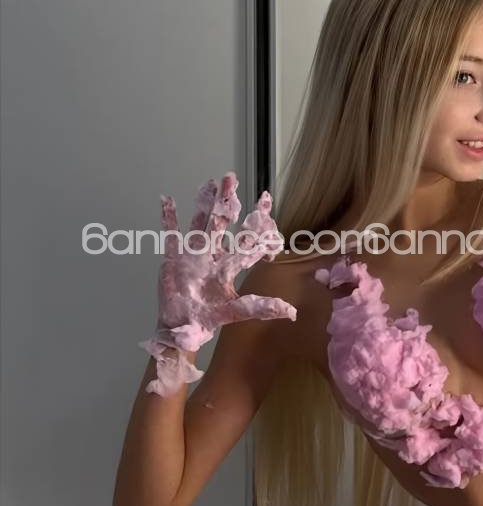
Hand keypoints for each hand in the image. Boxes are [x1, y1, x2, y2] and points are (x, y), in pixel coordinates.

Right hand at [139, 173, 296, 394]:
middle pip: (222, 223)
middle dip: (227, 201)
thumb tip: (292, 312)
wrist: (183, 327)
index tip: (266, 200)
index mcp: (229, 266)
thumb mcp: (238, 311)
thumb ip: (261, 307)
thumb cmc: (209, 319)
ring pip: (200, 223)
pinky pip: (171, 234)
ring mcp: (193, 255)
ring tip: (208, 183)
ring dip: (203, 203)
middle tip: (231, 178)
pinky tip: (167, 199)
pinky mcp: (173, 258)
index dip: (256, 223)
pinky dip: (169, 218)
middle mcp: (213, 255)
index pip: (247, 240)